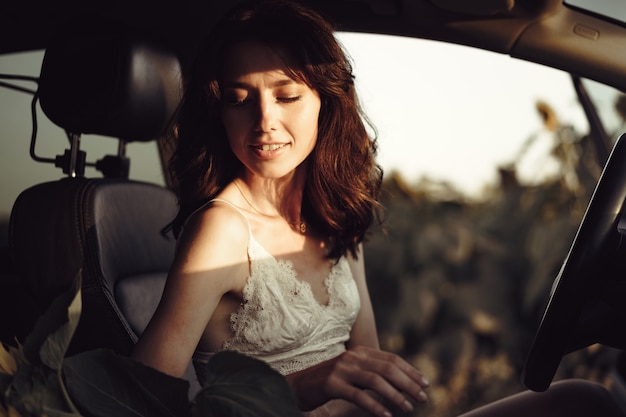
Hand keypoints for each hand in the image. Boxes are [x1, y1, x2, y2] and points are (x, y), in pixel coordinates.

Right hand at [287, 345, 429, 416]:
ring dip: (395, 395)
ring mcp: (342, 370)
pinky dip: (375, 406)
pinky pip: (358, 395)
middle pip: (387, 368)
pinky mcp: (332, 384)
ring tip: (408, 408)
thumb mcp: (352, 372)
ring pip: (375, 381)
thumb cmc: (329, 382)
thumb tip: (401, 384)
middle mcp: (352, 357)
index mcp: (359, 352)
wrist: (297, 386)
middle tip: (422, 398)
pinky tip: (386, 415)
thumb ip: (372, 373)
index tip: (425, 384)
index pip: (391, 358)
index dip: (410, 371)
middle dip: (408, 383)